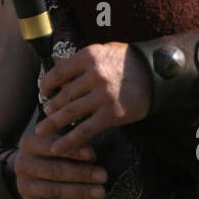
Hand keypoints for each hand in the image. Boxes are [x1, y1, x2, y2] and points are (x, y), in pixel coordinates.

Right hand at [10, 127, 105, 198]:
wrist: (29, 168)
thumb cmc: (50, 153)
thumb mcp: (58, 143)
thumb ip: (72, 147)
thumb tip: (91, 155)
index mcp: (28, 143)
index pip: (51, 146)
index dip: (72, 151)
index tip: (92, 154)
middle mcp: (22, 164)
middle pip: (54, 170)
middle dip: (81, 173)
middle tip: (103, 175)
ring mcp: (24, 184)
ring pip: (53, 190)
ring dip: (79, 192)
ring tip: (100, 192)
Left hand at [36, 43, 151, 152]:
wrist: (156, 74)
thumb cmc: (128, 62)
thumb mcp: (103, 51)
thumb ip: (80, 61)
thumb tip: (57, 70)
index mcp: (89, 57)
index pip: (59, 72)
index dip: (47, 84)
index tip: (43, 91)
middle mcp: (94, 75)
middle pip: (64, 95)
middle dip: (50, 107)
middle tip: (43, 114)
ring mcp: (103, 96)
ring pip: (71, 112)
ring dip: (53, 123)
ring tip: (42, 130)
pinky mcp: (111, 114)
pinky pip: (85, 129)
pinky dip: (69, 140)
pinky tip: (57, 147)